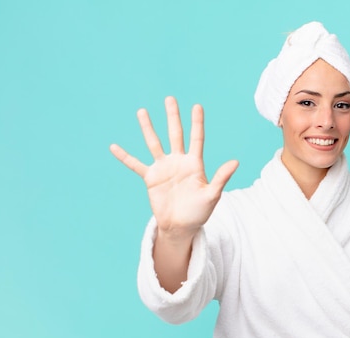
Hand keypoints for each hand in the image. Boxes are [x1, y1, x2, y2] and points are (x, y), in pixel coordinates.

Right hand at [110, 96, 237, 240]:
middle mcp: (178, 162)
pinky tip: (113, 147)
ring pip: (154, 143)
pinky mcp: (151, 178)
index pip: (196, 139)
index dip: (197, 123)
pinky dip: (125, 157)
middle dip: (173, 117)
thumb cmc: (199, 212)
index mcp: (195, 164)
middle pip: (175, 134)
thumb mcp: (212, 195)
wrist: (181, 226)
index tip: (197, 106)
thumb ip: (221, 177)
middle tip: (170, 98)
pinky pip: (135, 165)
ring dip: (148, 128)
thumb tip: (235, 161)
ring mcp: (163, 168)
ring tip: (142, 111)